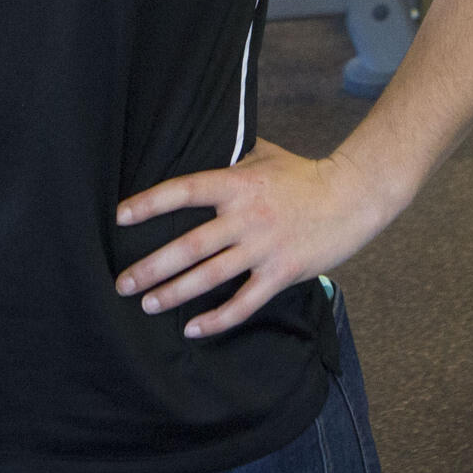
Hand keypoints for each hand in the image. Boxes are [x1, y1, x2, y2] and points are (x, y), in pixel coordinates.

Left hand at [113, 141, 401, 338]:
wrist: (352, 197)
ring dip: (174, 294)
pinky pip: (244, 302)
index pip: (184, 191)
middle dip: (151, 266)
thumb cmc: (304, 175)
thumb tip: (197, 144)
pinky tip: (193, 328)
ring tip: (147, 305)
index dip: (150, 204)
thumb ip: (230, 156)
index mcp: (237, 184)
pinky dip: (217, 319)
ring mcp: (264, 247)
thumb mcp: (264, 155)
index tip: (120, 218)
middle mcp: (246, 216)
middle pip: (189, 245)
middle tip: (122, 282)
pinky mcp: (282, 272)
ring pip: (210, 276)